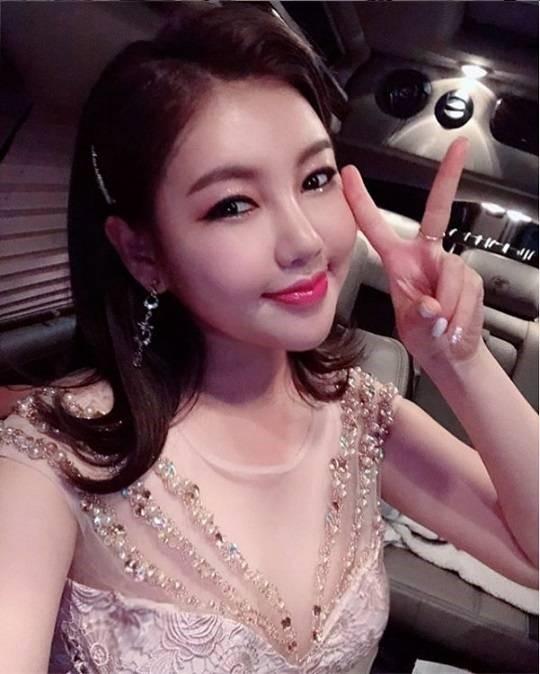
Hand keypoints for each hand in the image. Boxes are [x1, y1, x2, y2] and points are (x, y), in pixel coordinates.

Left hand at [341, 137, 484, 366]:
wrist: (451, 353)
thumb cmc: (424, 337)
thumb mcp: (410, 328)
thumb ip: (419, 318)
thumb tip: (432, 307)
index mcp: (399, 261)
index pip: (375, 225)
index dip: (361, 199)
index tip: (350, 173)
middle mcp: (426, 255)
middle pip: (438, 211)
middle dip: (448, 177)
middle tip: (460, 148)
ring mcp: (451, 264)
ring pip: (453, 272)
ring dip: (447, 307)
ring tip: (441, 326)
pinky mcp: (472, 277)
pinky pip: (467, 291)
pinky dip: (460, 315)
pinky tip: (453, 325)